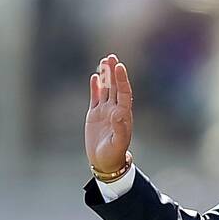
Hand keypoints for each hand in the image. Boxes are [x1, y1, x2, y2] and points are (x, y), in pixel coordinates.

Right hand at [85, 54, 132, 174]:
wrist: (104, 162)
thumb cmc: (113, 154)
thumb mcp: (117, 143)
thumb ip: (120, 128)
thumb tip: (119, 113)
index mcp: (123, 115)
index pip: (124, 93)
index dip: (122, 80)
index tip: (119, 67)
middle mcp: (115, 110)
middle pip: (115, 87)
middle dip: (114, 72)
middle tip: (112, 56)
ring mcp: (105, 111)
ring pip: (105, 89)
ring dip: (105, 76)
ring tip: (104, 61)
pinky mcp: (94, 114)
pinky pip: (95, 97)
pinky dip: (95, 87)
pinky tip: (95, 76)